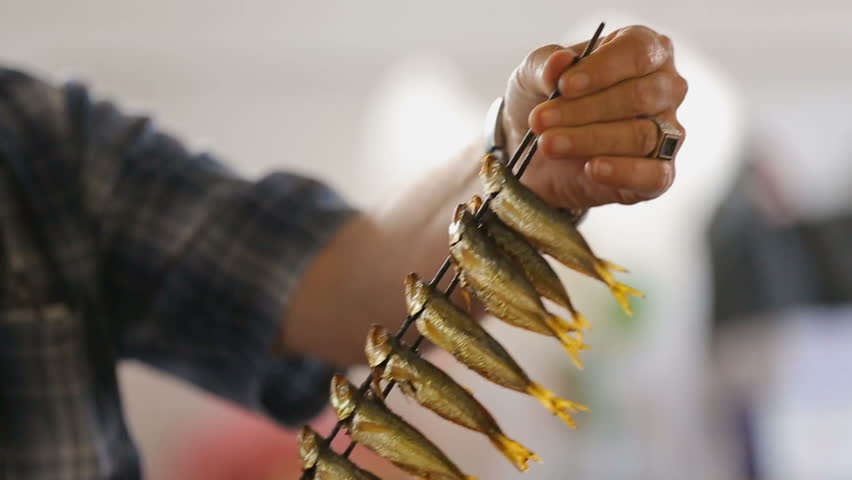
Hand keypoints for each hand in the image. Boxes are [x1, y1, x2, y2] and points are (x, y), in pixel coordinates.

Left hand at [502, 25, 686, 206]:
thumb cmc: (545, 100)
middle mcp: (665, 88)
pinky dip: (623, 172)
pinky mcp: (660, 173)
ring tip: (548, 144)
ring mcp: (667, 132)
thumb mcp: (533, 75)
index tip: (564, 86)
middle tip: (540, 121)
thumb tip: (560, 62)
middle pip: (640, 95)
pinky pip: (655, 174)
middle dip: (585, 109)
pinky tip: (593, 169)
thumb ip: (544, 65)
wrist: (535, 154)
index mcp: (644, 50)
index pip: (639, 51)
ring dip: (589, 140)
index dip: (603, 68)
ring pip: (640, 135)